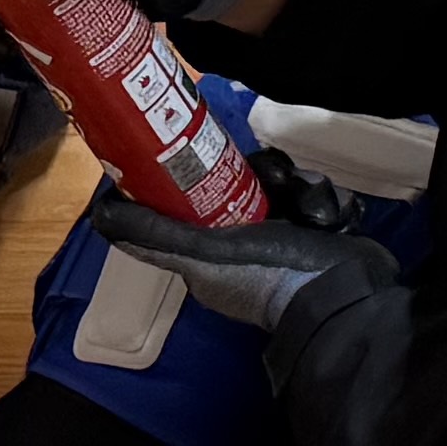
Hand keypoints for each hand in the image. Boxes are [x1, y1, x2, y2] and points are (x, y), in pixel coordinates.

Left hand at [89, 182, 393, 332]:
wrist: (346, 296)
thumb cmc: (267, 274)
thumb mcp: (202, 253)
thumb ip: (154, 232)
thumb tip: (100, 212)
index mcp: (212, 253)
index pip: (203, 193)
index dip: (210, 167)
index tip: (222, 149)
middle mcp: (248, 243)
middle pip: (253, 179)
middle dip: (271, 175)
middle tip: (281, 181)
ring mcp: (290, 237)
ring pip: (292, 183)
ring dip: (307, 192)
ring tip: (314, 211)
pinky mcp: (326, 232)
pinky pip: (323, 196)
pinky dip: (332, 205)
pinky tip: (336, 220)